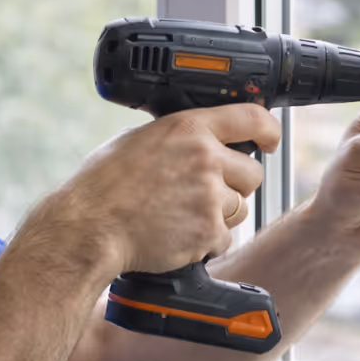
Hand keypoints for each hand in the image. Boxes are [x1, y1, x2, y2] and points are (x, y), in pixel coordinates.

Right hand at [50, 103, 281, 276]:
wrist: (89, 228)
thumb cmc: (103, 185)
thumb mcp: (139, 139)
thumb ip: (177, 137)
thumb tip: (198, 138)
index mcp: (188, 128)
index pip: (251, 118)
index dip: (268, 130)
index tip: (269, 139)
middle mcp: (205, 158)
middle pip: (252, 173)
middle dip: (235, 184)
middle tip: (202, 193)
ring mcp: (209, 196)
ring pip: (240, 208)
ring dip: (218, 215)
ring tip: (179, 215)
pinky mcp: (208, 231)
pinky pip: (224, 238)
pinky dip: (205, 242)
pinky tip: (175, 234)